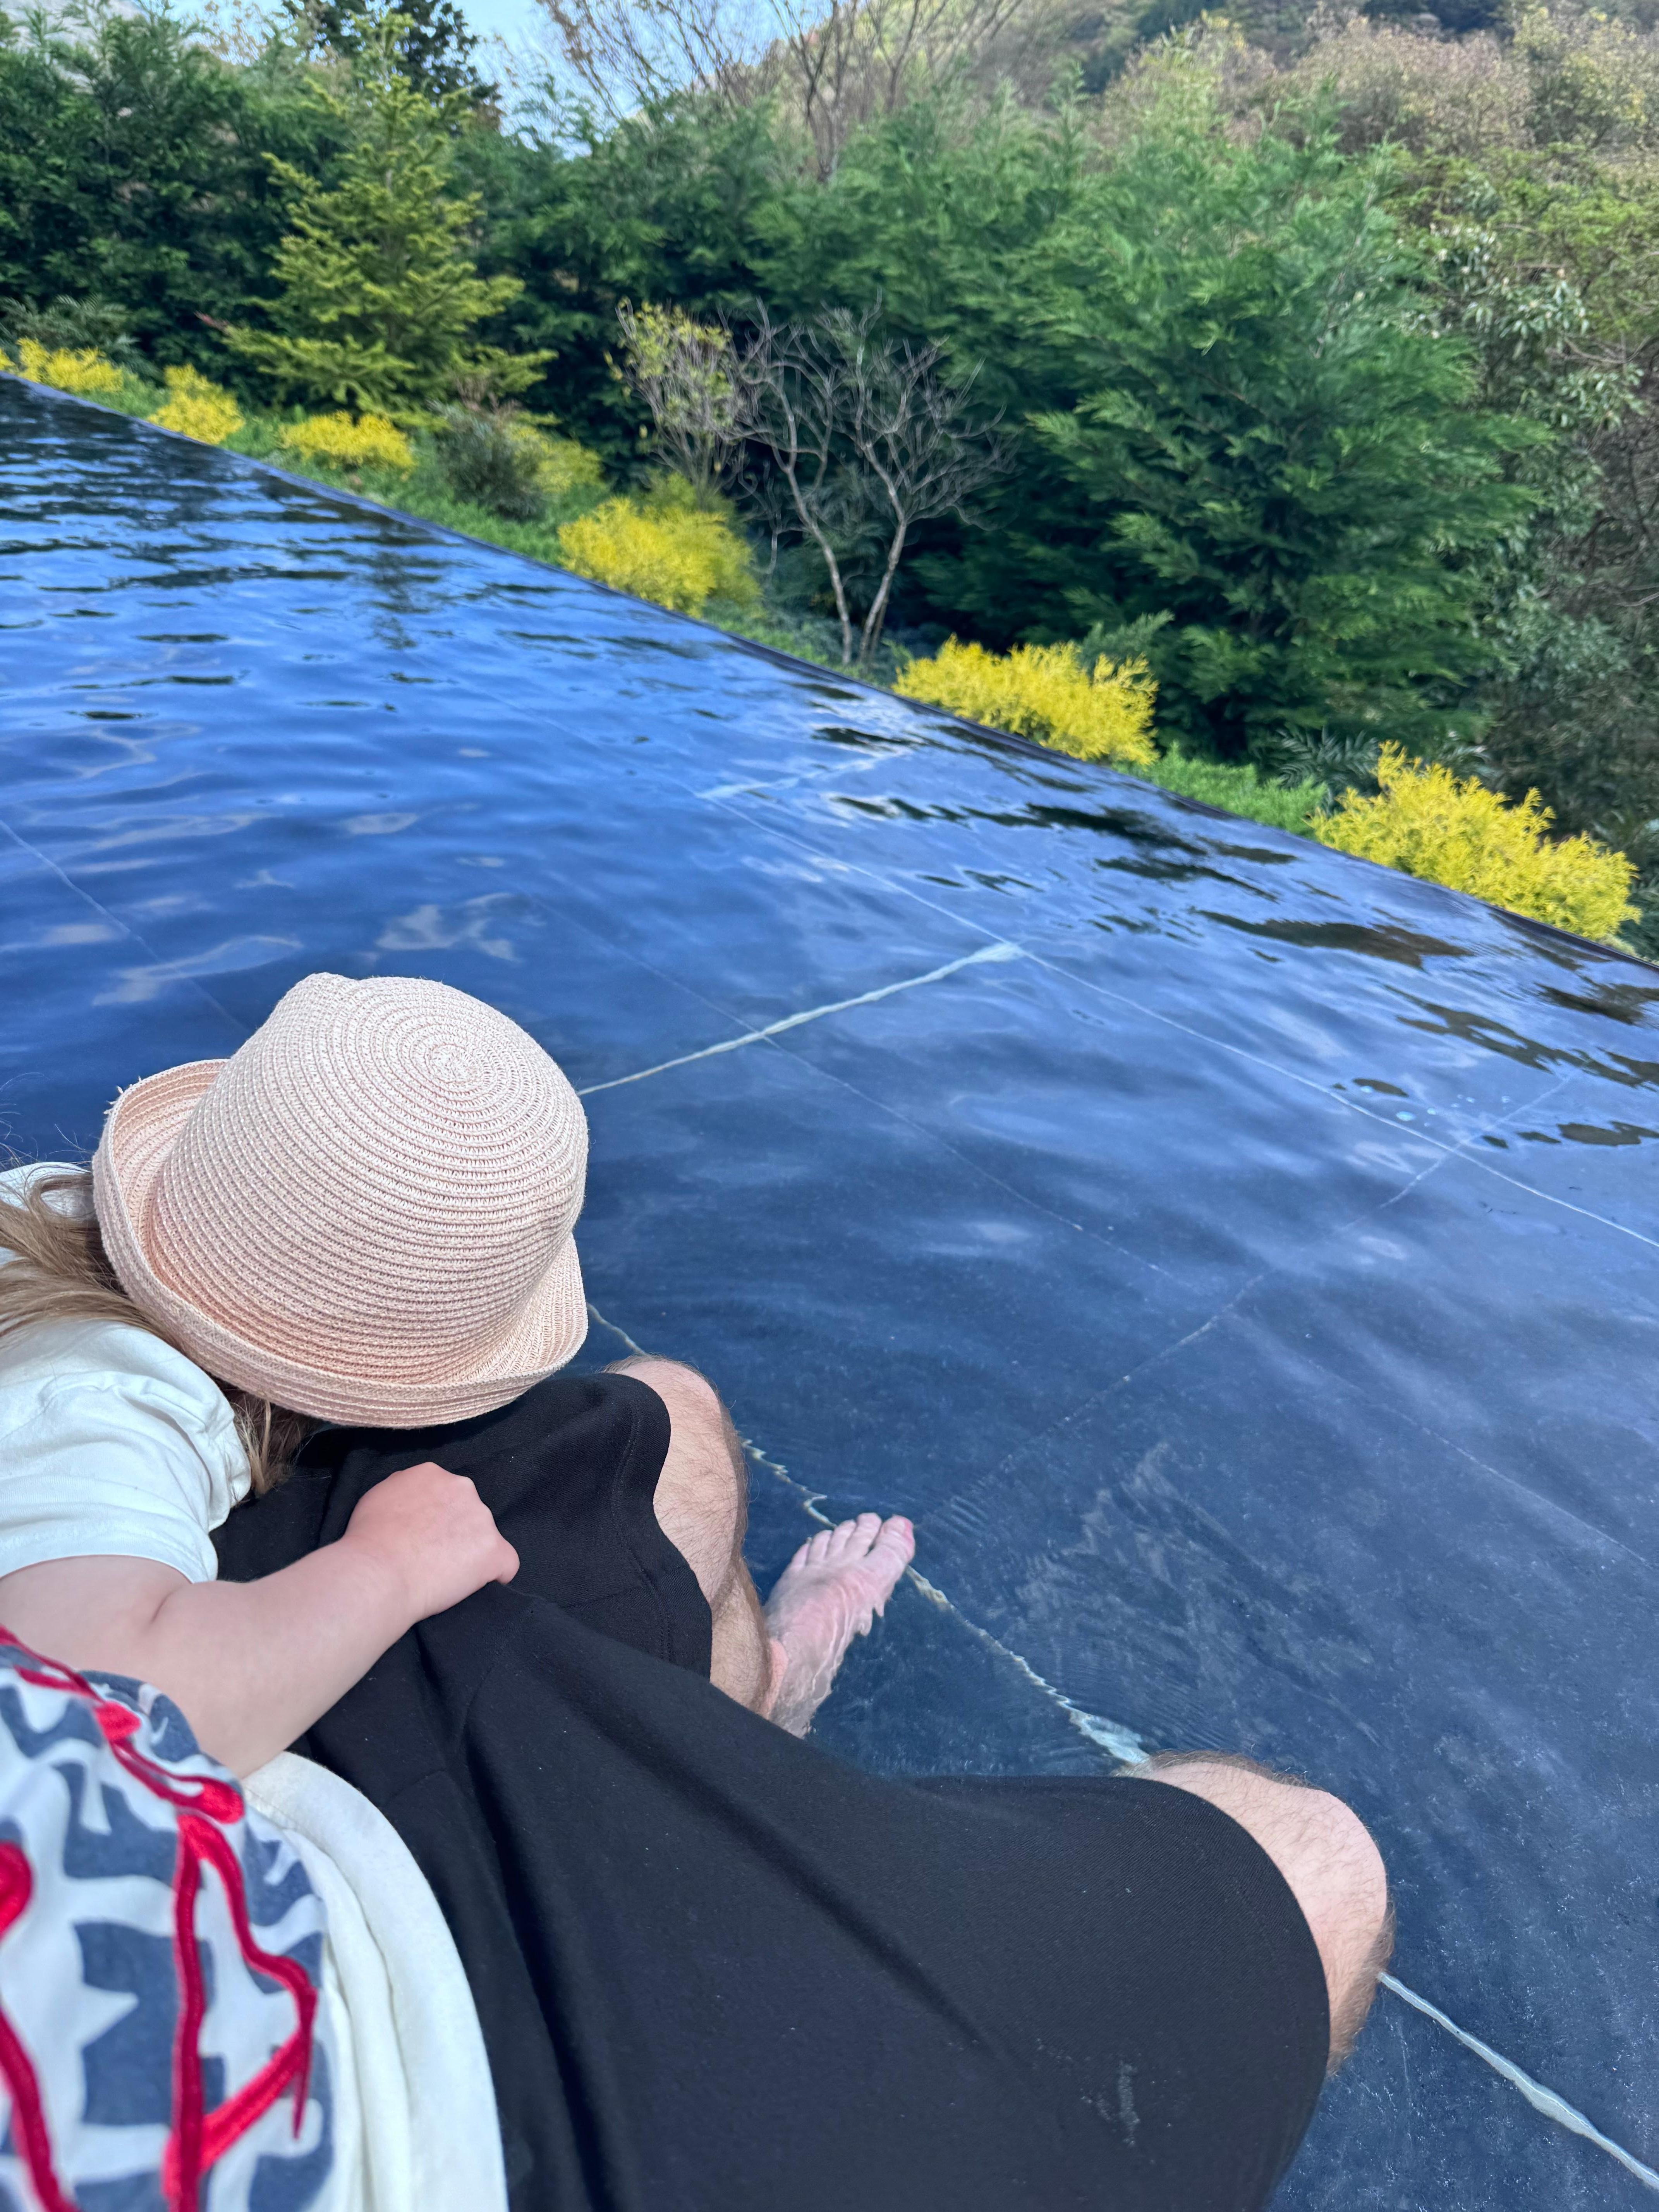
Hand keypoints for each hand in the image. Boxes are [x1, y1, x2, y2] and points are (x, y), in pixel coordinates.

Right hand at [340, 1461, 518, 1623]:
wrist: (378, 1572)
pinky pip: (507, 1563)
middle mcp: (463, 1488)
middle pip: (467, 1511)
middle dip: (456, 1531)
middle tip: (432, 1555)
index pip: (446, 1493)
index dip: (437, 1517)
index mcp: (434, 1474)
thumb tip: (414, 1498)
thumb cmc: (369, 1539)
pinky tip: (480, 1583)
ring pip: (484, 1536)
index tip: (423, 1535)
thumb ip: (403, 1491)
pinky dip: (496, 1573)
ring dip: (471, 1551)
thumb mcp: (378, 1496)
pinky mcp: (493, 1550)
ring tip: (444, 1574)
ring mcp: (481, 1519)